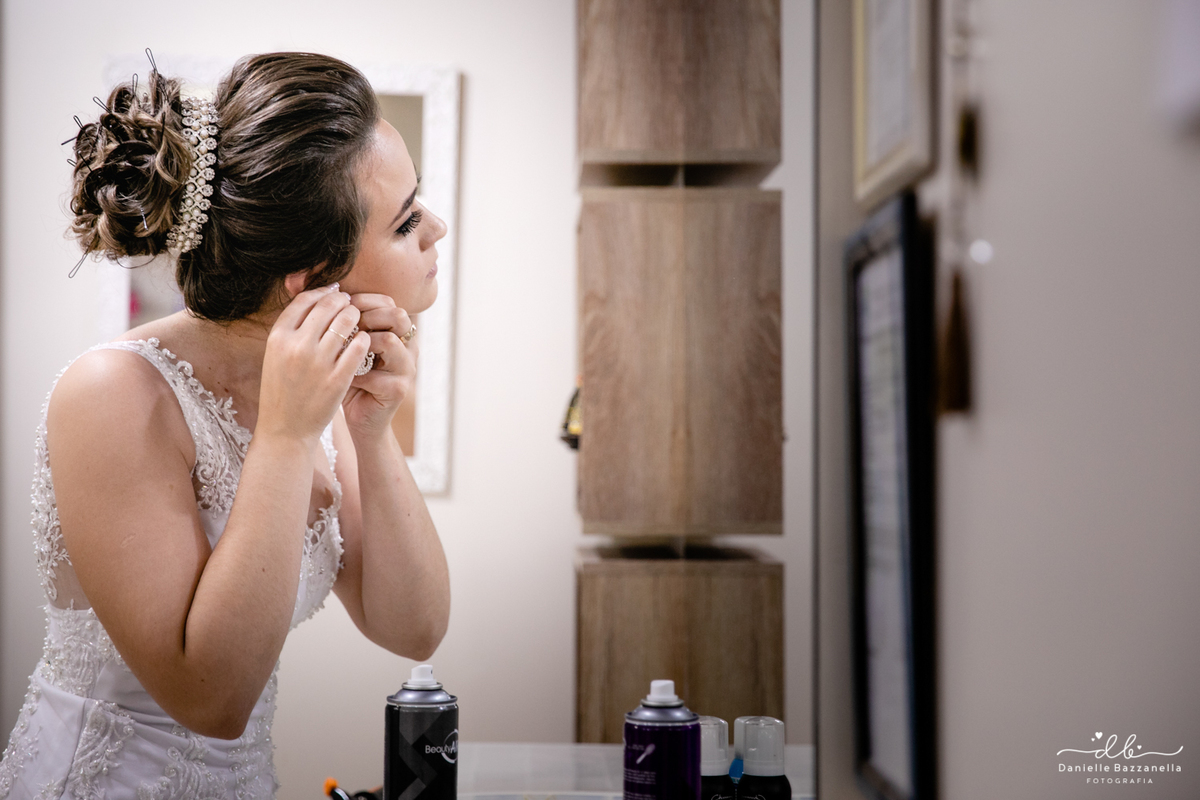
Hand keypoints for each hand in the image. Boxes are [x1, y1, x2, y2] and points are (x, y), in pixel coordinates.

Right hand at [257, 284, 370, 444]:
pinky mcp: (338, 379)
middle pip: (327, 307)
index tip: (332, 293)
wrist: (285, 430)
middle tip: (349, 303)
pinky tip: (363, 340)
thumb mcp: (275, 356)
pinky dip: (363, 339)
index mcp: (277, 338)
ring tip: (358, 319)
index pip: (304, 300)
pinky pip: (358, 347)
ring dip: (355, 316)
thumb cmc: (281, 390)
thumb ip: (291, 330)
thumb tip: (314, 299)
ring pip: (346, 322)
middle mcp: (296, 346)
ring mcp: (318, 363)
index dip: (322, 292)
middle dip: (342, 301)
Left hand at [341, 293, 417, 439]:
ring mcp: (406, 369)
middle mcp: (408, 347)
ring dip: (362, 343)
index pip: (388, 302)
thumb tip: (314, 291)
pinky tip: (338, 377)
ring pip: (390, 341)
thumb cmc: (346, 377)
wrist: (359, 416)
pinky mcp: (399, 390)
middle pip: (399, 316)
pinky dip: (354, 375)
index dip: (363, 300)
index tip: (339, 307)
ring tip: (342, 351)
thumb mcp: (342, 346)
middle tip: (345, 326)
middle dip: (367, 316)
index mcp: (397, 332)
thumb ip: (338, 323)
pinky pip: (377, 375)